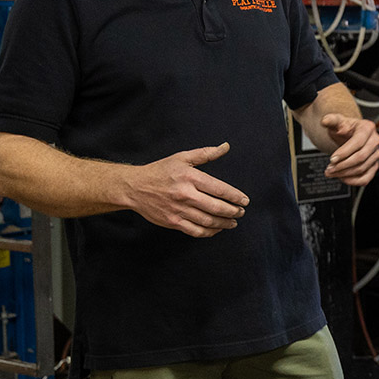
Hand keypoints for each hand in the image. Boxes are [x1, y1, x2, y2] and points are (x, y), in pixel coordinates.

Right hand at [124, 143, 247, 237]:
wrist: (134, 187)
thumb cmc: (160, 171)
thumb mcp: (182, 157)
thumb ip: (206, 153)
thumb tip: (225, 146)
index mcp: (190, 178)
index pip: (219, 189)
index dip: (235, 196)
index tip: (245, 200)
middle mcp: (185, 195)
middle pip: (216, 207)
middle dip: (233, 211)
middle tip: (241, 212)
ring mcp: (178, 210)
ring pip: (208, 221)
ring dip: (224, 223)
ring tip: (233, 222)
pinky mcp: (172, 222)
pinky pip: (195, 231)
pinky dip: (209, 232)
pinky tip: (217, 229)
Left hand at [320, 114, 378, 185]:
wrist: (349, 134)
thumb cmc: (344, 127)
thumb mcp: (337, 121)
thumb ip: (331, 120)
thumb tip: (325, 120)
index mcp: (367, 128)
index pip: (358, 143)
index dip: (344, 152)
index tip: (332, 159)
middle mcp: (375, 141)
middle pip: (361, 157)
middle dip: (343, 165)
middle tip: (329, 169)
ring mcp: (376, 154)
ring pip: (362, 168)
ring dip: (345, 173)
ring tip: (332, 173)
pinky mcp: (374, 165)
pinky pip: (366, 178)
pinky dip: (354, 181)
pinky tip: (342, 178)